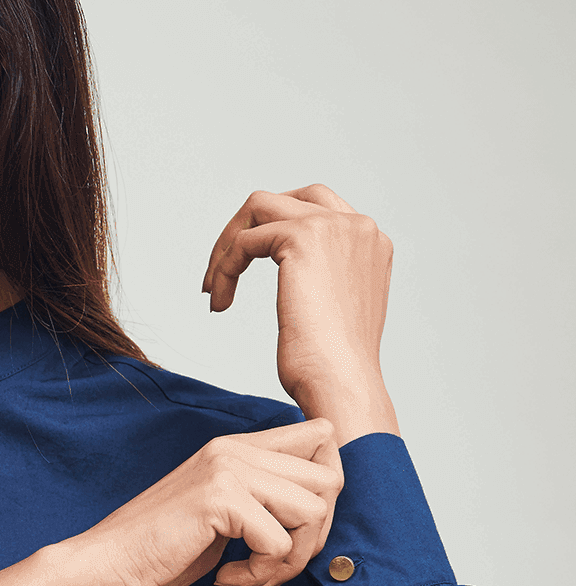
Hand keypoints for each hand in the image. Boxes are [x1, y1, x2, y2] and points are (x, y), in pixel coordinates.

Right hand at [0, 419, 343, 585]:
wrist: (105, 566)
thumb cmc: (161, 550)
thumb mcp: (223, 513)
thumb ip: (265, 499)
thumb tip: (323, 511)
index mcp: (237, 446)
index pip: (323, 438)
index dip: (327, 488)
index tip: (295, 527)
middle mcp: (235, 448)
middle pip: (331, 479)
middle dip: (316, 534)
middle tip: (276, 562)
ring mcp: (227, 469)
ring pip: (314, 511)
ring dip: (292, 558)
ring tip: (254, 574)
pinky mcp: (219, 498)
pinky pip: (281, 543)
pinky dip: (261, 573)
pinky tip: (228, 577)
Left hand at [202, 183, 399, 445]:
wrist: (342, 385)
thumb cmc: (335, 368)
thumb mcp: (335, 311)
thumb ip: (325, 280)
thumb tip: (299, 279)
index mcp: (371, 242)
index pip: (316, 209)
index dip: (273, 233)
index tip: (246, 269)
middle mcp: (359, 226)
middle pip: (287, 199)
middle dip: (247, 228)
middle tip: (221, 270)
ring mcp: (334, 227)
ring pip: (260, 208)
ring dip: (227, 244)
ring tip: (214, 286)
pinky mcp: (303, 238)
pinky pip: (244, 240)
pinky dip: (224, 267)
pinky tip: (219, 301)